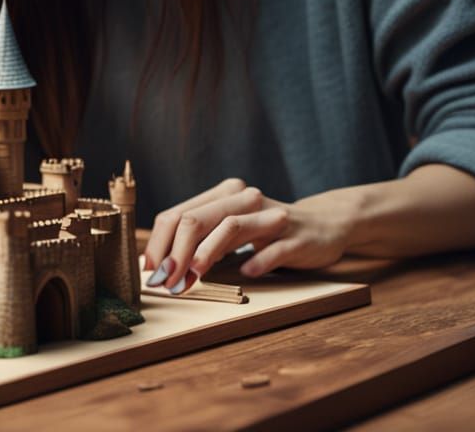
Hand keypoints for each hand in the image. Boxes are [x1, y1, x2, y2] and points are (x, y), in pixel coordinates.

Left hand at [141, 178, 358, 291]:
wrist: (324, 225)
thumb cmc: (266, 230)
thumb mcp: (231, 227)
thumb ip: (202, 237)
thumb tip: (161, 263)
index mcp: (224, 194)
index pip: (180, 213)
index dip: (161, 242)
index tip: (150, 270)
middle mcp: (245, 199)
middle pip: (199, 218)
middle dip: (176, 251)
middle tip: (165, 281)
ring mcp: (271, 217)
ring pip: (231, 227)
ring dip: (206, 254)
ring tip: (191, 276)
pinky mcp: (296, 238)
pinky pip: (273, 249)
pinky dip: (257, 260)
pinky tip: (246, 272)